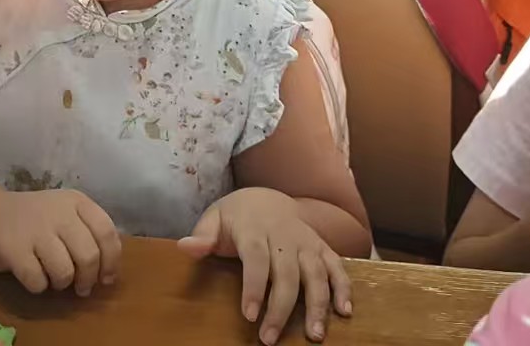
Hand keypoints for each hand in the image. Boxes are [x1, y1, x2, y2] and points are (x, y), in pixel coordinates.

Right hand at [0, 189, 121, 296]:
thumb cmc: (32, 221)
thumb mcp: (64, 215)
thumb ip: (87, 235)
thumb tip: (108, 273)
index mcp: (75, 201)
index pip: (106, 231)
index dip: (111, 260)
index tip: (107, 278)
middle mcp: (58, 211)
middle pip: (88, 255)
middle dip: (88, 279)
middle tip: (82, 288)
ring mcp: (35, 229)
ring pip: (65, 271)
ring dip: (62, 284)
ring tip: (54, 280)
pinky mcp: (13, 249)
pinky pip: (38, 281)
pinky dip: (39, 286)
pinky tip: (33, 276)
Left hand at [178, 187, 350, 344]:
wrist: (267, 197)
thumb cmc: (236, 216)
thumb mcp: (215, 219)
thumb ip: (202, 236)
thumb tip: (185, 247)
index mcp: (255, 228)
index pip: (256, 257)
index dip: (254, 286)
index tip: (249, 315)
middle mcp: (285, 234)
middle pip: (287, 272)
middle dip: (281, 307)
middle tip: (270, 338)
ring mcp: (307, 241)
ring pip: (316, 272)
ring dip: (318, 304)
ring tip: (314, 335)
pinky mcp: (322, 247)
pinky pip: (337, 267)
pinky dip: (344, 288)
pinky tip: (344, 312)